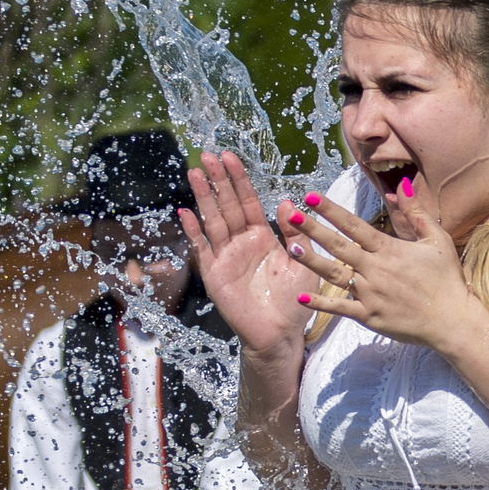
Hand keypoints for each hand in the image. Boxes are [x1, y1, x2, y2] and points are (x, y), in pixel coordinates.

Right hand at [179, 151, 318, 355]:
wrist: (280, 334)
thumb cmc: (293, 300)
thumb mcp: (302, 262)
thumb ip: (294, 234)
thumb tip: (286, 201)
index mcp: (262, 237)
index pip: (248, 202)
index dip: (239, 180)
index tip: (230, 157)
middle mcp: (241, 243)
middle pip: (227, 205)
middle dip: (218, 181)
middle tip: (207, 155)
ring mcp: (225, 257)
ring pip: (213, 221)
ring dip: (203, 197)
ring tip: (195, 172)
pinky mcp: (214, 275)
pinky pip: (202, 250)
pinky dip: (194, 232)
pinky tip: (186, 213)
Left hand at [287, 173, 488, 351]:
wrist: (452, 321)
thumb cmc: (447, 279)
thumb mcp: (437, 240)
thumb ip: (415, 213)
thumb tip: (399, 187)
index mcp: (389, 250)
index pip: (354, 225)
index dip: (332, 210)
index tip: (312, 197)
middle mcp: (375, 270)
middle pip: (338, 246)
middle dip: (313, 229)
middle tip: (290, 215)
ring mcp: (370, 294)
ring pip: (335, 275)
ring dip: (312, 261)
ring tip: (292, 248)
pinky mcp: (369, 316)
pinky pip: (341, 308)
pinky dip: (321, 304)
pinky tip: (302, 297)